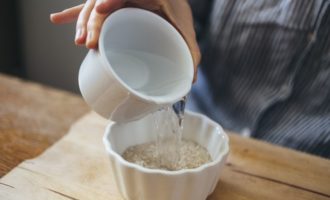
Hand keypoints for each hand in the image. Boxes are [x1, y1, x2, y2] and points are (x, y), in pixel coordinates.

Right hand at [50, 0, 199, 80]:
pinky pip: (90, 10)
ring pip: (94, 6)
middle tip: (89, 43)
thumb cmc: (180, 19)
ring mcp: (117, 1)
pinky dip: (74, 15)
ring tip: (80, 42)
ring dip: (82, 21)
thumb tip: (189, 82)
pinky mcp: (111, 8)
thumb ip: (192, 54)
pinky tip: (57, 20)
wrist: (173, 5)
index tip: (100, 9)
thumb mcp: (186, 34)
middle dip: (93, 20)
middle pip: (104, 2)